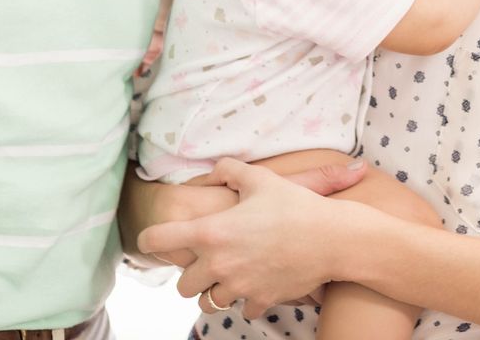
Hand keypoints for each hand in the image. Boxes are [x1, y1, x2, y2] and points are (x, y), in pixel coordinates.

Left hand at [141, 158, 358, 318]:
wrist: (331, 238)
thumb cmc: (295, 205)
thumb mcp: (260, 178)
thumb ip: (229, 170)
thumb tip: (214, 169)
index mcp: (211, 232)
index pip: (158, 239)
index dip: (148, 239)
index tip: (150, 241)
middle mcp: (218, 263)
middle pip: (182, 286)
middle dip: (191, 275)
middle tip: (205, 262)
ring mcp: (238, 286)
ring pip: (208, 303)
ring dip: (214, 291)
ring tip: (229, 276)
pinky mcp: (259, 300)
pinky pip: (242, 309)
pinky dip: (246, 299)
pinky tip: (257, 284)